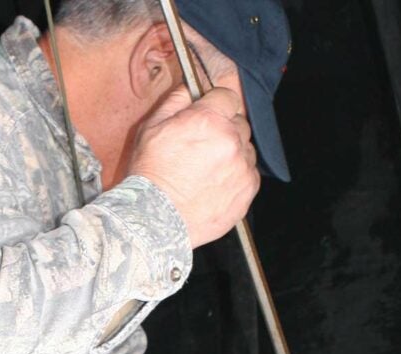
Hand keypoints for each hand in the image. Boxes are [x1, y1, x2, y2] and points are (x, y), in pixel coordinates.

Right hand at [127, 85, 259, 247]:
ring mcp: (242, 168)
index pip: (227, 97)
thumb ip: (176, 101)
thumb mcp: (152, 128)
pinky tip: (216, 185)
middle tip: (204, 147)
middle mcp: (231, 141)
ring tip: (209, 171)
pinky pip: (250, 175)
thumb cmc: (150, 176)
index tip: (209, 115)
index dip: (216, 105)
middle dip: (225, 130)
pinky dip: (237, 177)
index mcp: (209, 120)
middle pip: (239, 123)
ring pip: (246, 150)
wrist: (155, 220)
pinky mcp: (247, 192)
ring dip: (233, 155)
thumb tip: (191, 87)